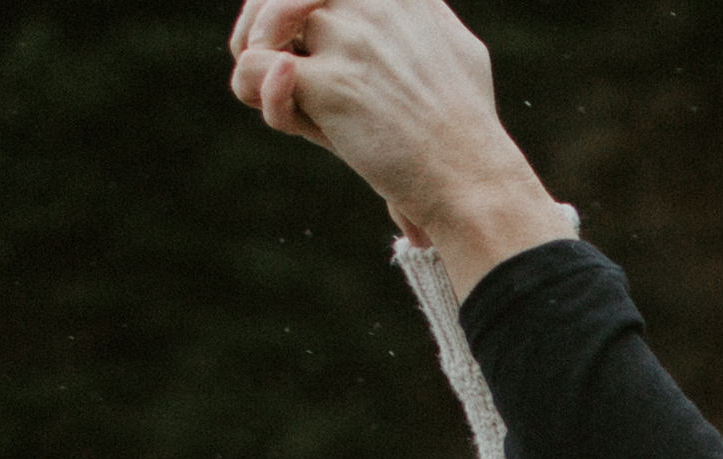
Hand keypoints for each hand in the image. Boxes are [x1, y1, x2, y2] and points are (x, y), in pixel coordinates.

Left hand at [230, 0, 573, 274]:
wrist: (470, 177)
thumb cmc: (464, 124)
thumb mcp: (455, 47)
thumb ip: (423, 16)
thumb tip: (420, 5)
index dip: (299, 3)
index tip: (298, 31)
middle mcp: (372, 3)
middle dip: (262, 18)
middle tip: (264, 52)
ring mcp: (350, 40)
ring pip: (263, 21)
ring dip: (255, 54)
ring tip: (280, 86)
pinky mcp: (331, 83)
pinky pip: (252, 68)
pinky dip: (255, 91)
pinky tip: (288, 113)